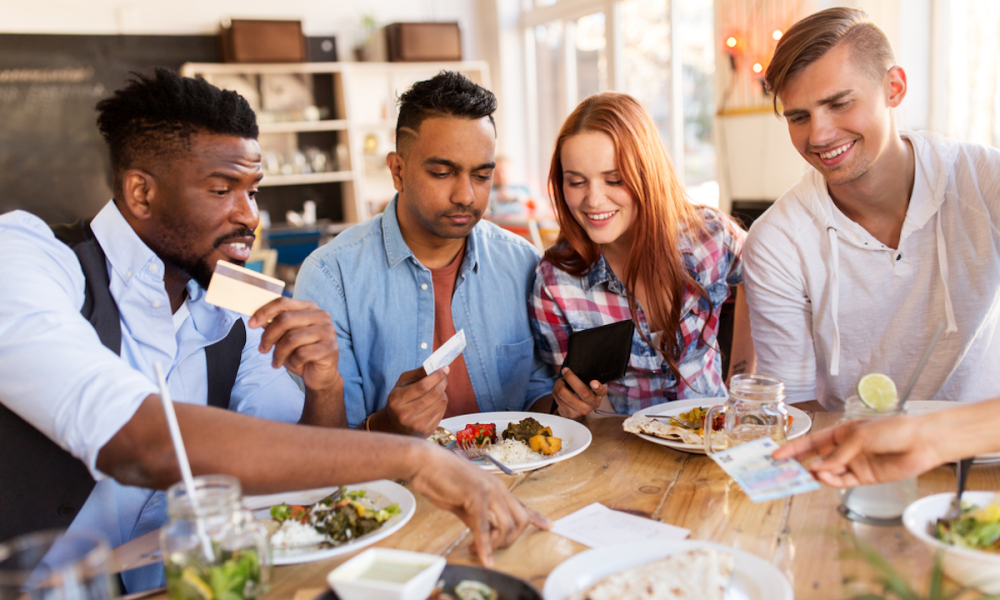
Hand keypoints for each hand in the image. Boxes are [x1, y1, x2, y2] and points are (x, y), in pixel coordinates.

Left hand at [249, 297, 341, 392]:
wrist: (320, 375)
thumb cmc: (301, 354)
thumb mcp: (284, 338)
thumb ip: (274, 326)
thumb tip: (256, 319)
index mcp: (310, 308)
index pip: (283, 303)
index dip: (264, 312)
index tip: (251, 324)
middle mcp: (321, 316)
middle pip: (285, 319)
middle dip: (269, 336)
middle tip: (262, 349)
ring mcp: (328, 332)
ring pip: (292, 338)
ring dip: (279, 353)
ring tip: (276, 361)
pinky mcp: (330, 349)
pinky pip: (302, 354)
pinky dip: (293, 361)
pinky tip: (295, 364)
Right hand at [379, 367, 448, 436]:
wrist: (395, 425)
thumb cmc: (400, 400)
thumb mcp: (403, 383)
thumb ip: (418, 373)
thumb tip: (436, 366)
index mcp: (396, 400)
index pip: (422, 386)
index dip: (436, 376)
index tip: (444, 368)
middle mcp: (405, 414)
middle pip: (434, 394)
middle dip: (442, 382)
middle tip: (444, 377)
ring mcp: (416, 425)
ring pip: (440, 402)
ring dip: (443, 393)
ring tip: (437, 390)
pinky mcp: (426, 431)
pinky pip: (442, 411)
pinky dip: (442, 403)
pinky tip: (435, 402)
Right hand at [409, 445, 550, 565]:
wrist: (426, 462)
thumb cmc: (441, 479)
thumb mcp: (464, 502)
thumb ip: (477, 517)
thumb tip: (483, 534)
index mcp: (497, 487)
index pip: (522, 505)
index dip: (536, 518)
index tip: (549, 526)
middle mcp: (498, 488)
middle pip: (520, 521)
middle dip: (509, 540)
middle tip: (491, 549)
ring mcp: (489, 491)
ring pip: (505, 526)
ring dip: (494, 544)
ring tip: (476, 549)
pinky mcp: (476, 496)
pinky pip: (484, 527)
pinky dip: (484, 545)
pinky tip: (482, 557)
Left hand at [551, 367, 606, 418]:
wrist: (578, 411)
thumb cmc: (584, 393)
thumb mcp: (590, 388)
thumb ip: (587, 380)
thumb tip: (574, 371)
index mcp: (598, 396)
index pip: (601, 392)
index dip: (598, 387)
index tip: (593, 382)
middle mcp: (590, 405)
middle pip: (581, 391)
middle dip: (570, 377)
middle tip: (565, 370)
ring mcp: (579, 411)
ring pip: (563, 393)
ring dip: (559, 383)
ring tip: (560, 381)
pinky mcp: (567, 413)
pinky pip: (556, 397)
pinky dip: (555, 389)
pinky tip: (558, 389)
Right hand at [772, 414, 944, 486]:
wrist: (922, 443)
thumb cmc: (892, 430)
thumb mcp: (859, 437)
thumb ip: (837, 455)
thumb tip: (817, 468)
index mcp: (841, 433)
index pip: (812, 442)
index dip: (794, 448)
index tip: (776, 455)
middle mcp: (845, 449)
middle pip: (817, 459)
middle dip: (800, 465)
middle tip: (785, 472)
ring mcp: (854, 464)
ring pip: (828, 472)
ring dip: (817, 474)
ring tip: (809, 474)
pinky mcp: (865, 478)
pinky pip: (842, 482)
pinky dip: (832, 481)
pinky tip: (827, 477)